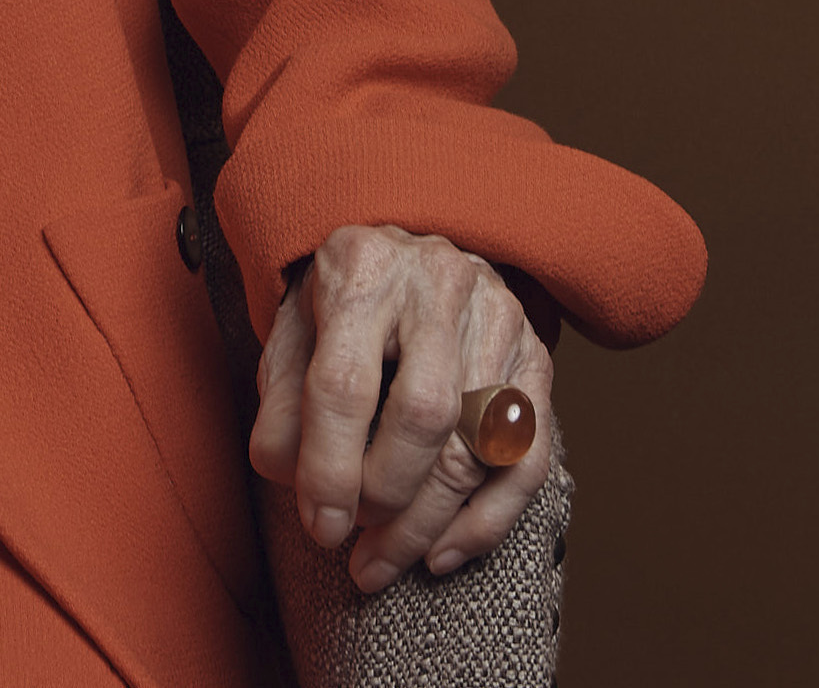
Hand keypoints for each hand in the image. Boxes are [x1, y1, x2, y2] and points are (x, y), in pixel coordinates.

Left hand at [247, 223, 556, 592]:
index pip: (345, 384)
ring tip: (386, 561)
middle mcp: (438, 283)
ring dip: (431, 523)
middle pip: (425, 415)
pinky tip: (443, 552)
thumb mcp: (291, 337)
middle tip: (356, 546)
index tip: (319, 526)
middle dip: (388, 499)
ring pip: (479, 445)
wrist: (404, 256)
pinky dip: (488, 520)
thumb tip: (290, 481)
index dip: (329, 468)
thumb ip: (281, 407)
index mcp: (362, 269)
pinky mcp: (537, 355)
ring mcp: (499, 317)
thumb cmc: (339, 306)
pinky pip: (528, 457)